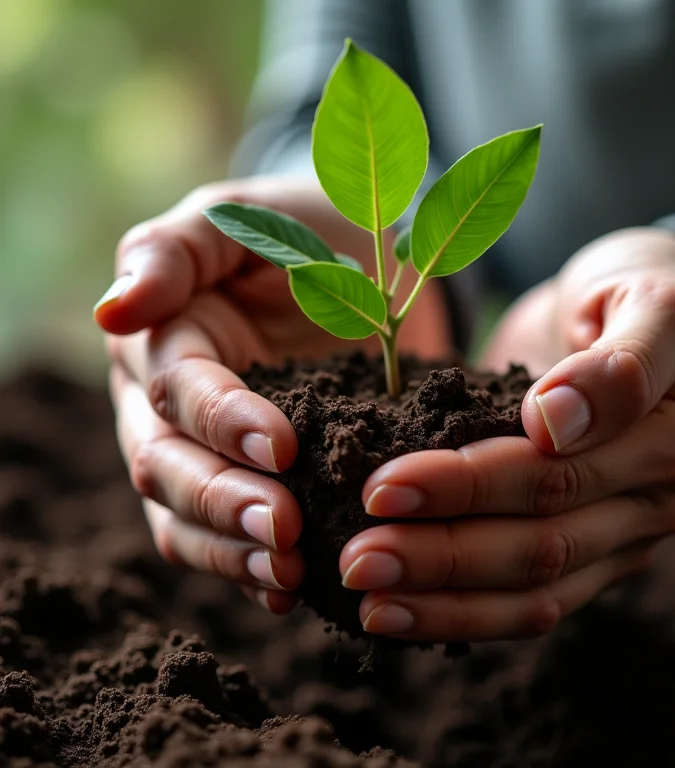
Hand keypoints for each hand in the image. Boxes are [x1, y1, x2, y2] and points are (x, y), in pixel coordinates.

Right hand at [96, 176, 450, 610]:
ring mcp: (209, 452)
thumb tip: (112, 310)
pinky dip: (251, 569)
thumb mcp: (242, 218)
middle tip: (282, 530)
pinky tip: (289, 590)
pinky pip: (230, 540)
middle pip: (168, 468)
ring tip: (285, 571)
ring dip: (231, 551)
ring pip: (187, 519)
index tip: (281, 448)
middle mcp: (172, 406)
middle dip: (221, 503)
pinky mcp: (254, 481)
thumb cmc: (301, 230)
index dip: (221, 423)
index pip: (178, 392)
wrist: (365, 266)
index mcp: (166, 339)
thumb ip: (175, 252)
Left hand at [339, 228, 674, 641]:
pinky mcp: (590, 557)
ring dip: (444, 598)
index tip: (383, 486)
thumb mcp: (649, 300)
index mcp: (664, 439)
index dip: (467, 485)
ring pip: (532, 590)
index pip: (554, 473)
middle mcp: (648, 504)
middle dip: (441, 553)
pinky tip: (395, 613)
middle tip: (355, 557)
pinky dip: (461, 614)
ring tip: (365, 596)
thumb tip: (555, 420)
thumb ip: (620, 361)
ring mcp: (619, 538)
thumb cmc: (636, 295)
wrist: (650, 322)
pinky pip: (528, 603)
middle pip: (539, 543)